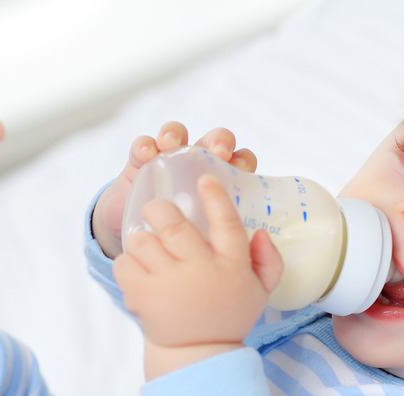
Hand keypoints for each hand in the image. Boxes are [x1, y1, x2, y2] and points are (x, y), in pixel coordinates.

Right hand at [92, 122, 257, 257]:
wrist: (142, 255)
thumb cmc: (187, 251)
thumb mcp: (215, 252)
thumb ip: (246, 251)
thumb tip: (263, 236)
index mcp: (223, 184)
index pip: (240, 162)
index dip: (242, 160)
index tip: (239, 168)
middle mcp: (199, 167)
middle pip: (214, 141)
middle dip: (218, 140)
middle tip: (218, 151)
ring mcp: (170, 162)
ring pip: (178, 135)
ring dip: (177, 133)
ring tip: (171, 143)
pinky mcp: (140, 165)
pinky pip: (144, 148)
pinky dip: (145, 146)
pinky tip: (146, 154)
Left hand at [113, 175, 282, 378]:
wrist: (198, 354)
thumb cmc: (227, 314)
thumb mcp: (259, 291)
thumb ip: (268, 260)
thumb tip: (260, 232)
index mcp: (232, 266)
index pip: (227, 223)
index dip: (215, 197)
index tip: (204, 178)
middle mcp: (200, 272)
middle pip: (173, 224)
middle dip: (159, 209)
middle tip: (157, 211)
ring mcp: (169, 285)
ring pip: (143, 241)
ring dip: (143, 240)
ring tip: (149, 251)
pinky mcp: (143, 297)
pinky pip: (124, 264)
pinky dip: (128, 264)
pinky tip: (139, 272)